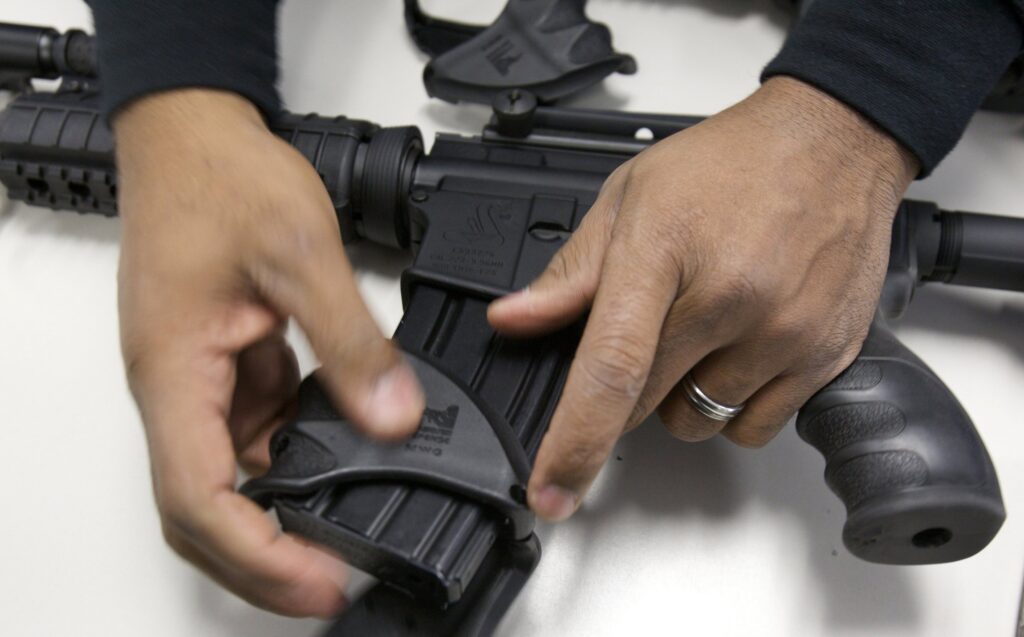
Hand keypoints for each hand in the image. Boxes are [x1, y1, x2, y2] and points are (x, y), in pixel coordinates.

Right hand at [115, 89, 424, 615]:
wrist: (191, 134)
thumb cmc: (217, 177)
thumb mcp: (300, 253)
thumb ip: (351, 340)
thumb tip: (392, 415)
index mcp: (174, 370)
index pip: (199, 497)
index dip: (256, 557)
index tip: (314, 583)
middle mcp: (176, 386)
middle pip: (204, 509)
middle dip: (264, 560)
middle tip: (332, 583)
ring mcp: (199, 379)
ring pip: (231, 474)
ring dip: (281, 511)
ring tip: (344, 532)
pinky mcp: (225, 363)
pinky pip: (256, 429)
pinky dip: (295, 454)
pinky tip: (341, 451)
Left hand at [488, 77, 917, 520]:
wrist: (833, 142)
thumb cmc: (729, 164)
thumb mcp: (631, 199)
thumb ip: (571, 272)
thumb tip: (514, 321)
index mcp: (663, 252)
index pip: (611, 367)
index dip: (574, 440)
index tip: (551, 490)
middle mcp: (729, 298)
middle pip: (645, 403)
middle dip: (628, 386)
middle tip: (650, 327)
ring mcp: (782, 332)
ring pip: (697, 422)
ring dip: (681, 396)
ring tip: (702, 330)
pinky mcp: (823, 355)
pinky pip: (754, 428)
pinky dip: (732, 407)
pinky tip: (739, 350)